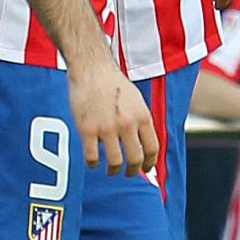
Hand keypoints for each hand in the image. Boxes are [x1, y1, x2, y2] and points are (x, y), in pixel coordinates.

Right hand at [67, 54, 158, 173]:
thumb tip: (142, 142)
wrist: (90, 66)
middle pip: (135, 158)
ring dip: (113, 170)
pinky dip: (92, 164)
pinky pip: (92, 156)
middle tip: (127, 173)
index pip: (152, 149)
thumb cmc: (111, 81)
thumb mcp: (135, 99)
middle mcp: (127, 124)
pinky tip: (91, 162)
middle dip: (132, 170)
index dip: (150, 163)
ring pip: (114, 161)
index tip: (145, 169)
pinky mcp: (87, 128)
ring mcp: (107, 127)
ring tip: (109, 170)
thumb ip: (139, 120)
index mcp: (142, 117)